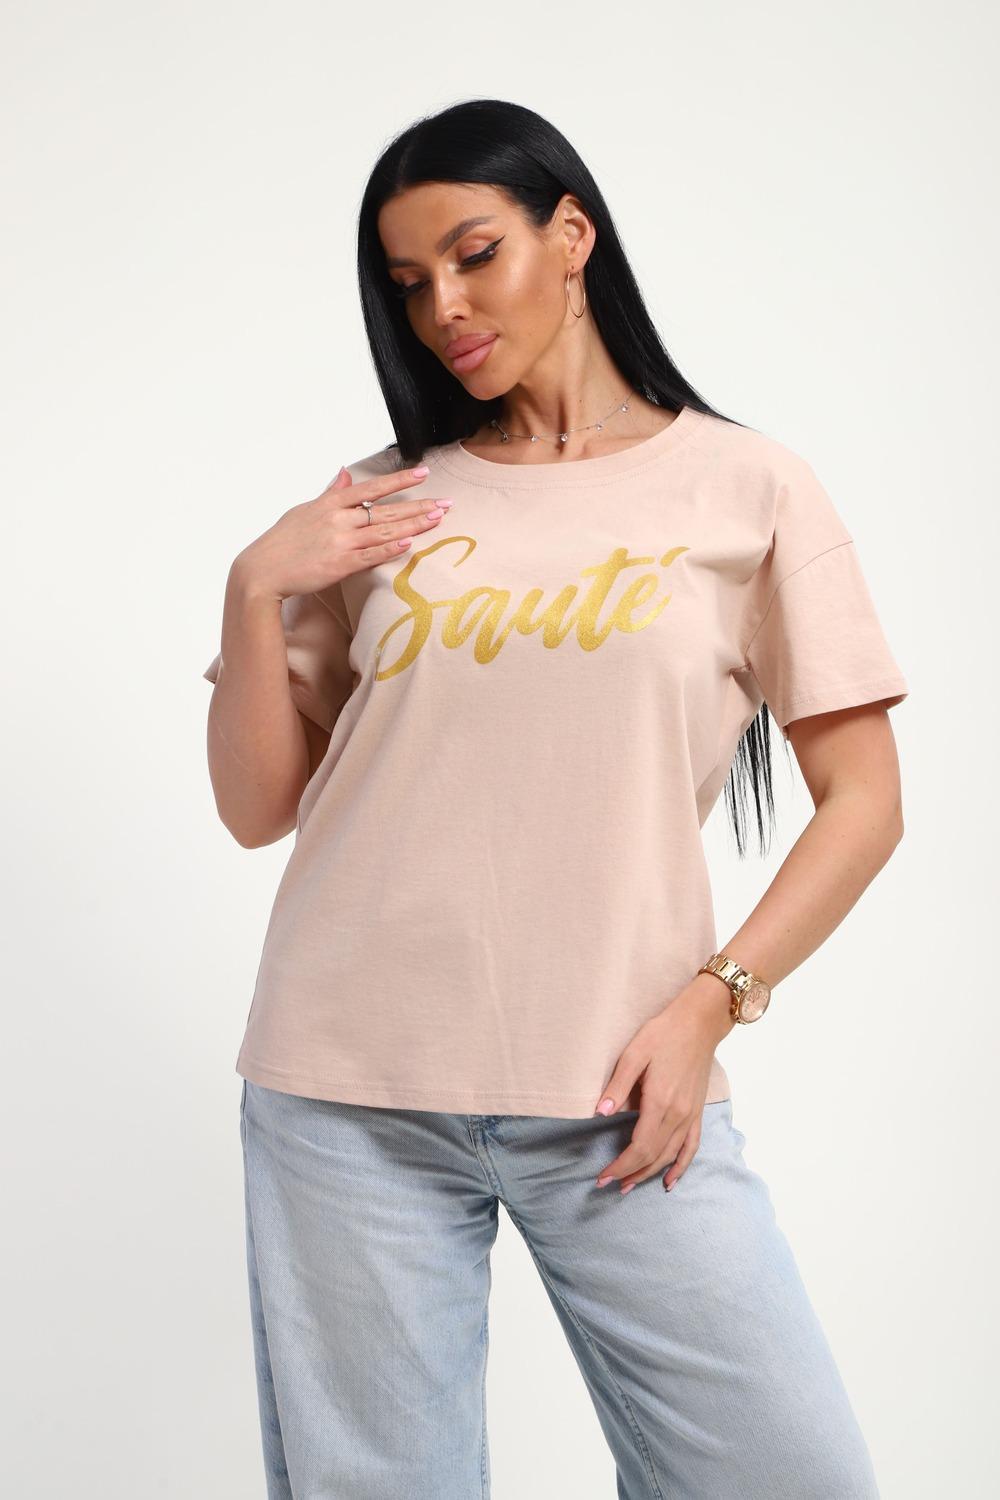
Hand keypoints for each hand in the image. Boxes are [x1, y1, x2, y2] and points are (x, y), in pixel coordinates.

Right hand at [231, 464, 453, 601]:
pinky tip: (411, 544)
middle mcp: (338, 520)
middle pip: (386, 510)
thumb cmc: (282, 541)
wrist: (262, 571)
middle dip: (419, 505)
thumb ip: (330, 492)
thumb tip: (345, 472)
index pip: (371, 488)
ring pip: (384, 531)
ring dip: (414, 525)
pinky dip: (391, 549)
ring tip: (438, 519)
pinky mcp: (340, 566)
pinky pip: (371, 556)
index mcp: (330, 503)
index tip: (423, 473)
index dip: (399, 480)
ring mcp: (340, 543)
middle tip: (446, 502)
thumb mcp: (305, 510)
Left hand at [592, 975, 733, 1194]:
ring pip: (670, 1156)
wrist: (699, 1023)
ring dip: (649, 1174)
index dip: (620, 1165)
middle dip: (629, 1173)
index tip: (602, 1176)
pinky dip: (681, 1167)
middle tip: (607, 1184)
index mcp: (660, 1102)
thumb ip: (617, 1086)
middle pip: (653, 1156)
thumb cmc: (663, 1034)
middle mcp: (678, 1115)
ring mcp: (691, 1116)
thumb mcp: (634, 1053)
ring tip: (629, 1185)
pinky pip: (691, 1148)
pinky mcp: (697, 1112)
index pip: (639, 1147)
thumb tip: (600, 1113)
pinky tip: (670, 1181)